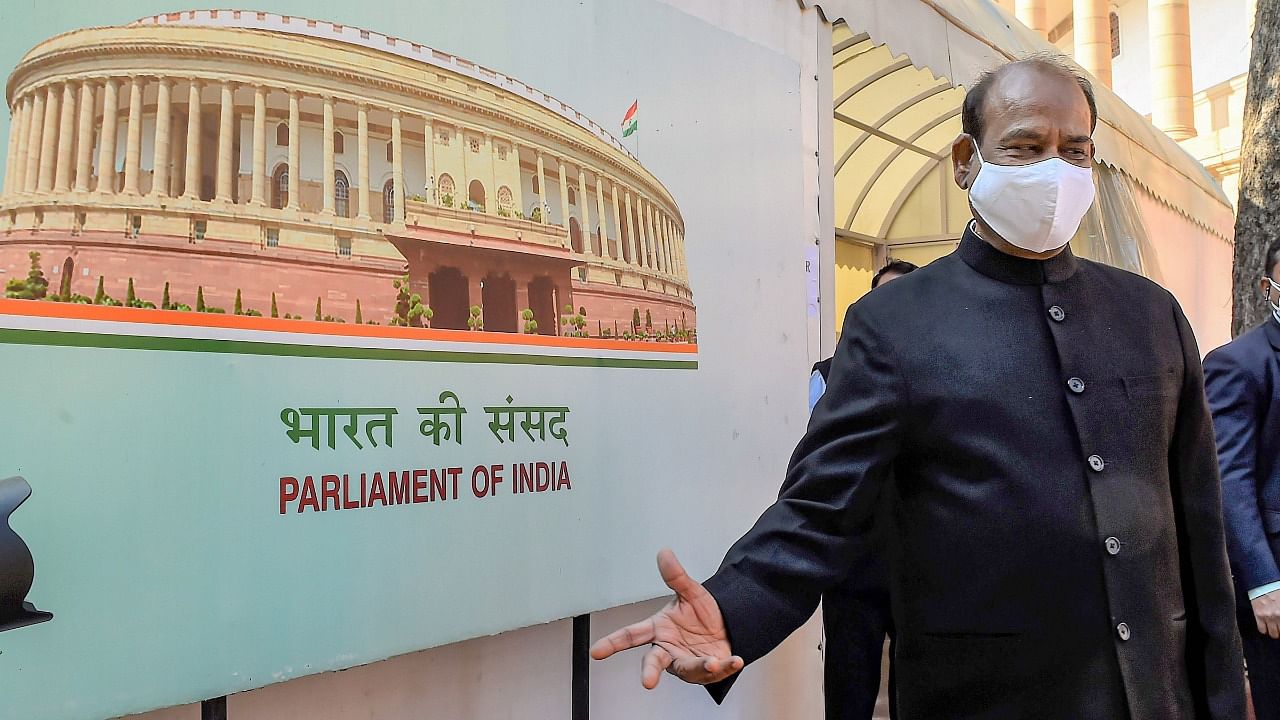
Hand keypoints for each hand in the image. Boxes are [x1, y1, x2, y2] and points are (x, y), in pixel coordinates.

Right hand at [590, 549, 744, 688]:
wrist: (728, 624)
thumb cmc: (703, 613)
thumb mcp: (691, 592)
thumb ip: (676, 576)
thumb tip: (664, 553)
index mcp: (659, 630)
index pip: (631, 635)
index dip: (613, 643)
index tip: (596, 651)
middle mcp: (669, 649)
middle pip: (654, 661)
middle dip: (650, 672)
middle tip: (647, 682)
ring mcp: (686, 662)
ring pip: (687, 669)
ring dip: (699, 666)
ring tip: (711, 662)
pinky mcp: (706, 671)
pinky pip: (713, 672)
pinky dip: (724, 667)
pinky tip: (734, 660)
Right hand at [1253, 592, 1279, 638]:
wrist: (1264, 583)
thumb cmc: (1277, 590)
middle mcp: (1278, 616)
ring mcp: (1268, 617)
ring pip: (1273, 634)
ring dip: (1275, 632)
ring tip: (1275, 629)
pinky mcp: (1258, 615)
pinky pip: (1262, 629)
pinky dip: (1264, 630)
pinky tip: (1266, 626)